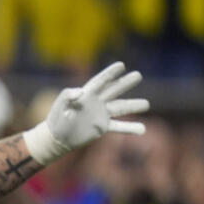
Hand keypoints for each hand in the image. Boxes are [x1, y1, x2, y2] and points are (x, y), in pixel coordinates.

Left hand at [24, 62, 147, 163]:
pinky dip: (130, 128)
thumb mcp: (59, 106)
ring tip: (146, 104)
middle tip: (138, 75)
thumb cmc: (56, 119)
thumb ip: (67, 96)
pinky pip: (119, 126)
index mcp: (86, 94)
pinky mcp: (102, 127)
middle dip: (125, 83)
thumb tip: (80, 92)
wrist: (57, 138)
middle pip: (114, 90)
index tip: (121, 65)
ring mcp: (101, 114)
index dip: (110, 73)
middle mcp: (97, 102)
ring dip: (133, 106)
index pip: (100, 82)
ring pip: (120, 107)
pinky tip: (143, 129)